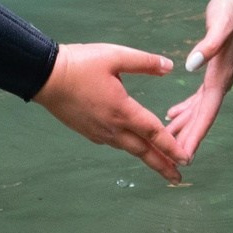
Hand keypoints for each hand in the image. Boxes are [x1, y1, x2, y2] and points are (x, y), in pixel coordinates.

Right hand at [34, 43, 184, 182]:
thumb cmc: (80, 64)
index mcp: (122, 110)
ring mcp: (99, 132)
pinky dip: (128, 147)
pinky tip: (131, 145)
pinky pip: (114, 143)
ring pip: (128, 149)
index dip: (172, 146)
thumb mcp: (115, 56)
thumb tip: (169, 66)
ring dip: (147, 158)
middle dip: (162, 164)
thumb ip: (144, 62)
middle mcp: (112, 127)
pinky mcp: (88, 131)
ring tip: (160, 165)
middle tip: (178, 177)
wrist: (45, 77)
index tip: (186, 159)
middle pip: (143, 151)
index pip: (154, 133)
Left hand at [164, 0, 232, 161]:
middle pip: (202, 117)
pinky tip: (172, 115)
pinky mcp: (210, 71)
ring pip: (199, 110)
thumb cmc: (228, 13)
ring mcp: (216, 78)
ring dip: (185, 126)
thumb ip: (208, 45)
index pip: (207, 112)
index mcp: (220, 77)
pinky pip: (197, 98)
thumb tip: (191, 65)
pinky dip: (185, 109)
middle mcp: (220, 82)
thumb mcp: (219, 25)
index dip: (196, 134)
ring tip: (166, 142)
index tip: (185, 154)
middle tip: (171, 159)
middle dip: (188, 138)